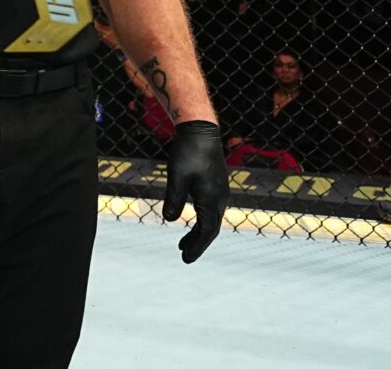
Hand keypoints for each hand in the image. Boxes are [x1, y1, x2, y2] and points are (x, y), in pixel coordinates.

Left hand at [163, 120, 226, 262]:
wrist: (201, 131)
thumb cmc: (188, 152)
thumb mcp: (177, 177)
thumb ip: (174, 199)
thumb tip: (170, 220)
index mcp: (212, 199)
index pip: (206, 230)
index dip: (196, 246)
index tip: (185, 259)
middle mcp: (220, 198)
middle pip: (210, 228)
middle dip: (198, 243)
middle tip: (185, 257)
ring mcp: (219, 192)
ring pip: (211, 219)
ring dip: (198, 233)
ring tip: (183, 245)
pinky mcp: (216, 186)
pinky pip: (210, 210)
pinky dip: (201, 220)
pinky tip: (191, 222)